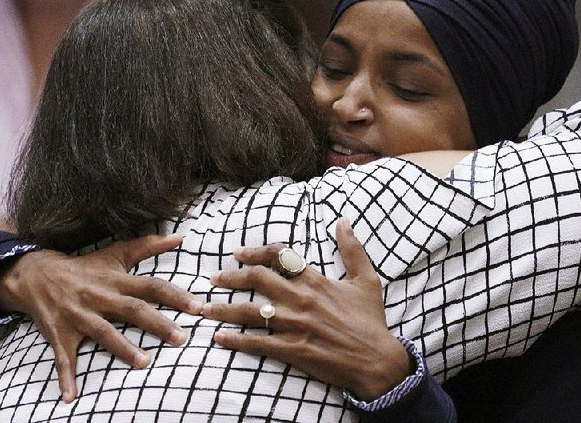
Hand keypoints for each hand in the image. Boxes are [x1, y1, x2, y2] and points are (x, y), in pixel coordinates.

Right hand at [0, 234, 202, 402]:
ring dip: (122, 348)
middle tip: (181, 338)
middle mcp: (99, 297)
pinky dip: (66, 378)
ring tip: (145, 363)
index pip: (151, 286)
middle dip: (157, 324)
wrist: (36, 274)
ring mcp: (79, 316)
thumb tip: (181, 237)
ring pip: (103, 333)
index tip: (197, 307)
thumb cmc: (85, 267)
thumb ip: (149, 246)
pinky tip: (71, 397)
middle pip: (132, 310)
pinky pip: (63, 358)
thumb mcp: (116, 253)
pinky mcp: (60, 334)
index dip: (175, 295)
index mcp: (116, 280)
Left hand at [202, 218, 410, 400]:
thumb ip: (351, 248)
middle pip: (257, 280)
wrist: (376, 360)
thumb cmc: (370, 320)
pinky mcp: (292, 350)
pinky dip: (237, 341)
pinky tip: (220, 338)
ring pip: (251, 312)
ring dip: (224, 309)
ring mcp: (294, 325)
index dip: (255, 252)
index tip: (237, 253)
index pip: (278, 257)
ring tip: (204, 308)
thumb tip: (342, 220)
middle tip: (213, 278)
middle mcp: (300, 299)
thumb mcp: (366, 279)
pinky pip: (258, 343)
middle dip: (231, 278)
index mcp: (315, 280)